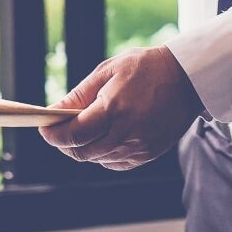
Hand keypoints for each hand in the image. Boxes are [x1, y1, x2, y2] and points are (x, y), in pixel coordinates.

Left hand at [38, 47, 203, 169]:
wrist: (187, 78)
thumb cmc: (145, 68)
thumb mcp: (107, 71)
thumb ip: (79, 94)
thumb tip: (53, 111)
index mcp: (113, 109)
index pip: (73, 135)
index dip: (53, 135)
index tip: (44, 128)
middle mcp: (126, 133)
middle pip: (82, 152)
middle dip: (65, 144)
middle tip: (59, 130)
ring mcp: (139, 147)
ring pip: (98, 159)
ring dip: (84, 148)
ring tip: (82, 129)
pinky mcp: (149, 154)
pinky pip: (116, 163)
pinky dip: (103, 154)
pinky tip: (104, 137)